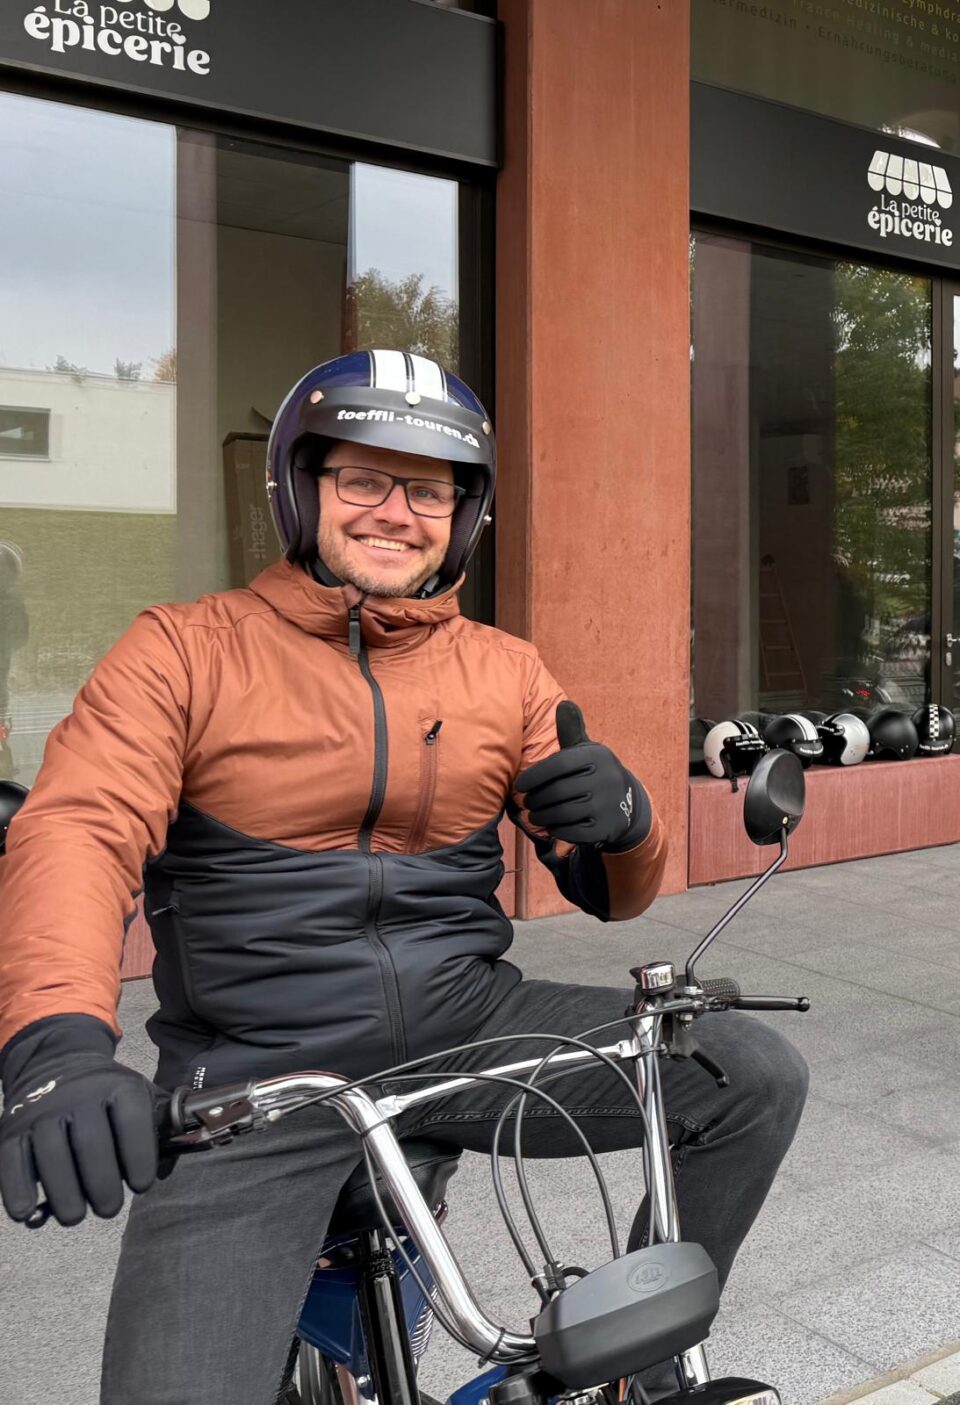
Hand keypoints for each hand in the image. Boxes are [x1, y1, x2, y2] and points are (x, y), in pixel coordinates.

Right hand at [0, 1015, 158, 1226]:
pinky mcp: (12, 1127)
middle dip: (102, 1184)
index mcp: (118, 1087)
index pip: (132, 1122)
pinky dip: (17, 1188)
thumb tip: (176, 1159)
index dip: (139, 1157)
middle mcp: (79, 1095)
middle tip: (109, 1208)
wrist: (57, 1062)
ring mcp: (43, 1110)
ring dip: (64, 1192)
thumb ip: (162, 1123)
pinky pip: (11, 1159)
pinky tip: (27, 1212)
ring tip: (76, 1215)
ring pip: (51, 1154)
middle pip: (90, 1143)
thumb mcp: (140, 1094)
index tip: (142, 1185)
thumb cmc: (108, 1094)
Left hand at [515, 701, 649, 849]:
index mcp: (597, 756)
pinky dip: (557, 830)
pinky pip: (573, 831)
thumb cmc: (595, 773)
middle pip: (557, 792)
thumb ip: (572, 730)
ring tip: (533, 815)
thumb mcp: (587, 750)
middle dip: (536, 800)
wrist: (628, 804)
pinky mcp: (606, 827)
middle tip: (526, 803)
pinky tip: (551, 826)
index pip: (557, 765)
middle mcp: (605, 779)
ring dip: (542, 817)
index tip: (519, 786)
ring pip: (563, 813)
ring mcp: (607, 805)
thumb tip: (564, 704)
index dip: (534, 776)